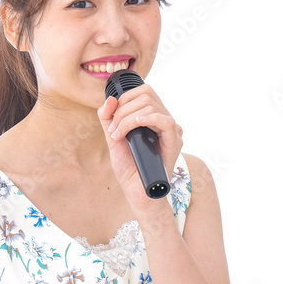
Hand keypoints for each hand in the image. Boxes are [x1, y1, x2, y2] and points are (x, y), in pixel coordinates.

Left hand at [97, 81, 182, 221]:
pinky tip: (134, 127)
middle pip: (145, 95)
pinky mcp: (174, 142)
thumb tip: (110, 100)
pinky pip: (165, 120)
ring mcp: (171, 131)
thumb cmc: (129, 167)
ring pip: (151, 106)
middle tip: (113, 130)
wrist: (137, 192)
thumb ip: (109, 118)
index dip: (124, 98)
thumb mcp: (113, 138)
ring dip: (126, 119)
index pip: (144, 91)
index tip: (111, 118)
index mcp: (153, 118)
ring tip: (118, 136)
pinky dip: (146, 119)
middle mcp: (164, 121)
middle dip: (122, 110)